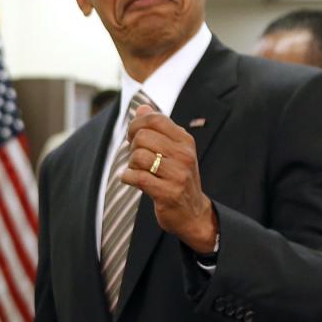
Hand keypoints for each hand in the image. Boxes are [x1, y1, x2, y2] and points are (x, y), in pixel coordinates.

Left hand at [122, 110, 218, 255]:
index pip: (155, 119)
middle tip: (136, 158)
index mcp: (185, 140)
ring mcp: (178, 174)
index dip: (137, 125)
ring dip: (131, 164)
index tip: (133, 136)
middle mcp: (184, 155)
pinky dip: (128, 178)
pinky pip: (137, 178)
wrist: (193, 213)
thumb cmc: (178, 178)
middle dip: (132, 147)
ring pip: (138, 157)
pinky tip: (132, 180)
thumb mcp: (173, 150)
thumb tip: (141, 108)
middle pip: (143, 137)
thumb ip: (158, 129)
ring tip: (138, 170)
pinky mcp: (168, 192)